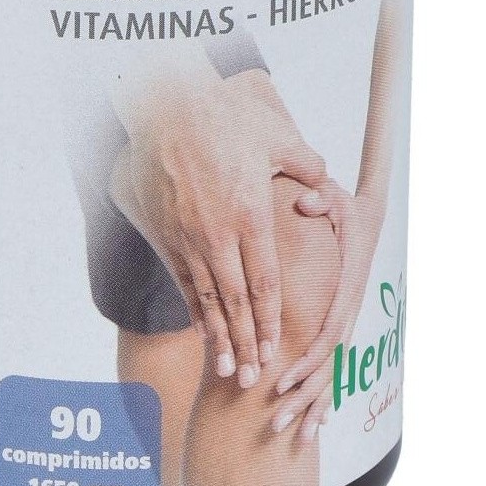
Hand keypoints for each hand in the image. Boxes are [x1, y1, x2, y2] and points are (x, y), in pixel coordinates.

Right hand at [113, 67, 325, 388]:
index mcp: (250, 214)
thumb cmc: (225, 116)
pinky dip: (193, 309)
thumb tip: (322, 184)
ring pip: (206, 298)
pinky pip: (181, 279)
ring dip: (219, 337)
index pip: (264, 282)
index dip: (270, 320)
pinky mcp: (164, 231)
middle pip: (236, 302)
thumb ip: (306, 166)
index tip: (276, 348)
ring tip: (229, 369)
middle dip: (247, 343)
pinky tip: (203, 331)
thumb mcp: (276, 137)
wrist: (165, 106)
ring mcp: (187, 236)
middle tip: (254, 379)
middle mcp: (218, 234)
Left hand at [271, 178, 384, 441]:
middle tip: (276, 422)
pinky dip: (324, 396)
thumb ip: (320, 199)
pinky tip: (315, 426)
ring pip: (331, 372)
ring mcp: (347, 321)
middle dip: (303, 397)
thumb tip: (307, 203)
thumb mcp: (334, 197)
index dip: (306, 361)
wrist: (367, 215)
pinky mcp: (340, 324)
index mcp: (346, 289)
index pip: (328, 333)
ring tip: (292, 438)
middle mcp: (349, 312)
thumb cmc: (345, 207)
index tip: (281, 381)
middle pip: (327, 365)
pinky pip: (332, 366)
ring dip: (311, 406)